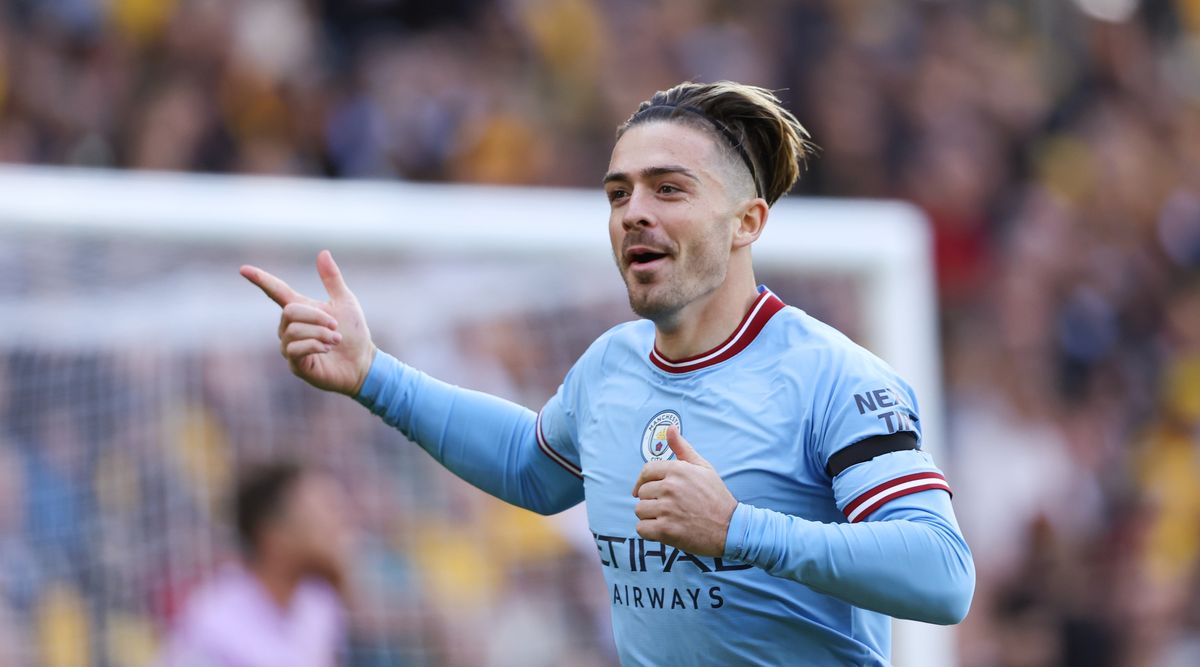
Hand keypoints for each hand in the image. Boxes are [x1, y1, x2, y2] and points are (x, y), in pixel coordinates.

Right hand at [240, 250, 374, 395]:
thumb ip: (332, 279)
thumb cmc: (353, 333)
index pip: (275, 291)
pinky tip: (327, 349)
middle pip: (290, 312)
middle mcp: (289, 327)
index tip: (243, 269)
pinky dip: (315, 345)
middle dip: (316, 317)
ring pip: (294, 331)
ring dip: (320, 333)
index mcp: (300, 309)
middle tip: (336, 326)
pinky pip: (295, 349)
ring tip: (335, 339)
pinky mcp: (295, 364)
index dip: (260, 280)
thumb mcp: (345, 302)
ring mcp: (290, 347)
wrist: (362, 362)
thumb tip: (323, 252)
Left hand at [631, 426, 737, 556]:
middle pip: (642, 493)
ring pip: (640, 510)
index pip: (646, 471)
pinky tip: (665, 530)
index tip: (644, 490)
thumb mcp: (703, 468)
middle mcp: (670, 487)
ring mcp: (667, 509)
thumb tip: (670, 428)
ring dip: (650, 516)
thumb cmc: (716, 497)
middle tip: (669, 507)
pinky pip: (641, 529)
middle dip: (651, 500)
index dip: (643, 482)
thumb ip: (683, 449)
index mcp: (678, 470)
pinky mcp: (666, 530)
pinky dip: (650, 532)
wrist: (731, 527)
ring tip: (668, 518)